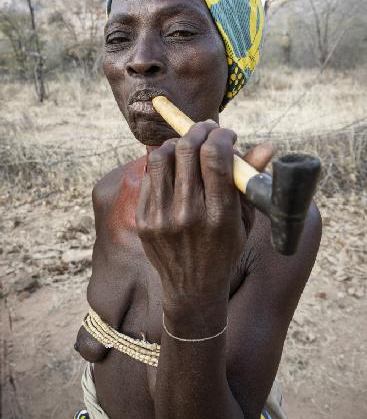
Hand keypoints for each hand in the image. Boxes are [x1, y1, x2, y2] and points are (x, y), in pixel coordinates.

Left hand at [136, 121, 272, 303]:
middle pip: (186, 151)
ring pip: (161, 157)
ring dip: (177, 143)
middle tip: (207, 130)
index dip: (221, 136)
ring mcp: (161, 218)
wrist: (192, 289)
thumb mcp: (245, 220)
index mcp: (219, 216)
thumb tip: (268, 146)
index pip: (215, 158)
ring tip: (188, 144)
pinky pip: (149, 176)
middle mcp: (188, 215)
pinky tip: (174, 166)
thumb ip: (250, 181)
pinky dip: (163, 163)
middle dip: (199, 131)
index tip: (227, 134)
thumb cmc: (225, 249)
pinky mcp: (143, 220)